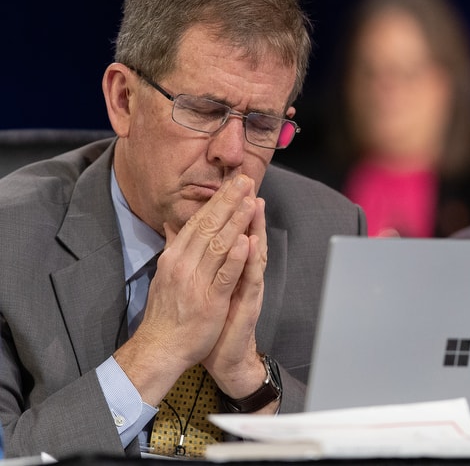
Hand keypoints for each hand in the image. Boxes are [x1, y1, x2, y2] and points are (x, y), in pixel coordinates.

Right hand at [113, 174, 261, 404]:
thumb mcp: (165, 273)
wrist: (160, 347)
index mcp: (175, 256)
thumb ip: (173, 246)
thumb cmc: (166, 311)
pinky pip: (224, 276)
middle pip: (209, 226)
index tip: (233, 184)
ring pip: (218, 246)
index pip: (198, 221)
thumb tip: (170, 223)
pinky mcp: (210, 301)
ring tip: (250, 202)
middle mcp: (183, 264)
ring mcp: (196, 282)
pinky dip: (236, 258)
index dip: (217, 201)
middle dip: (229, 201)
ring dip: (235, 222)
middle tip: (245, 181)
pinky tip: (247, 241)